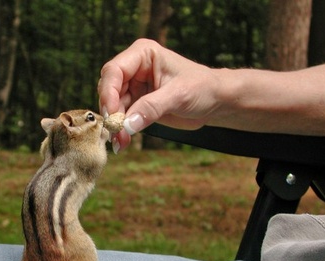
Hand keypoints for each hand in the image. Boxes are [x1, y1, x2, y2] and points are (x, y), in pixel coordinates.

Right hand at [98, 39, 220, 150]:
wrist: (216, 102)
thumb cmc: (202, 88)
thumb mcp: (178, 96)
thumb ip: (151, 108)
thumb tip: (126, 125)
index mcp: (143, 54)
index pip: (114, 71)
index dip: (108, 92)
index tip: (111, 114)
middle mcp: (134, 69)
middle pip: (109, 89)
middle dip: (111, 112)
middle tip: (114, 131)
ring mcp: (134, 87)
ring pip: (114, 106)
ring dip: (116, 125)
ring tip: (120, 141)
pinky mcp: (137, 104)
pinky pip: (123, 117)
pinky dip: (122, 130)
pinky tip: (123, 142)